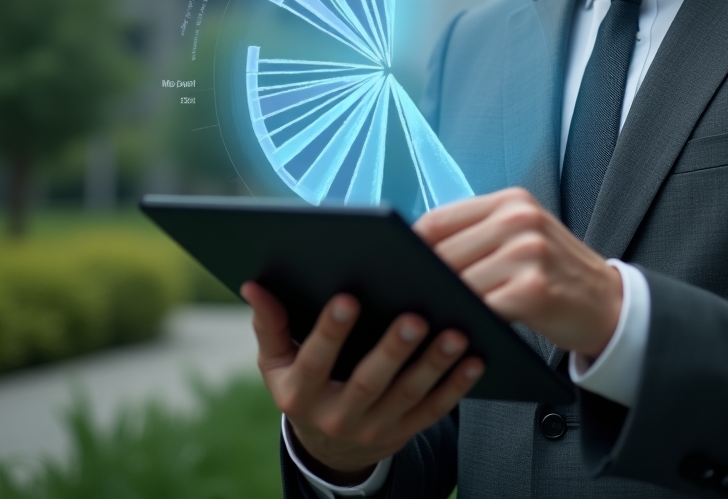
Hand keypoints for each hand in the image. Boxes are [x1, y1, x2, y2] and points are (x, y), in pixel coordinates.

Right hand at [241, 282, 483, 483]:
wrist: (329, 445)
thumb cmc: (303, 381)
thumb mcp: (276, 361)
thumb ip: (269, 324)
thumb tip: (253, 283)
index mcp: (300, 394)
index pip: (314, 363)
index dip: (330, 333)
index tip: (347, 298)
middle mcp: (337, 417)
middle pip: (368, 383)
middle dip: (393, 350)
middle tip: (415, 317)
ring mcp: (374, 429)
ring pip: (407, 396)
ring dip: (433, 365)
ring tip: (455, 332)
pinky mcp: (405, 432)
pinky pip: (434, 410)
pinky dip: (456, 386)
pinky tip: (474, 359)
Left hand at [415, 187, 621, 357]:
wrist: (610, 304)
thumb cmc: (555, 274)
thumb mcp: (522, 238)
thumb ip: (479, 236)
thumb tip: (415, 254)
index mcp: (511, 201)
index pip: (440, 218)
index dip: (411, 246)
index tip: (393, 267)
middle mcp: (519, 218)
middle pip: (444, 251)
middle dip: (422, 278)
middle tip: (401, 299)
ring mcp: (528, 252)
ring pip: (459, 281)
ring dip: (442, 303)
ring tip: (426, 317)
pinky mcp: (533, 289)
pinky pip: (482, 307)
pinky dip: (466, 321)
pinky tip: (458, 331)